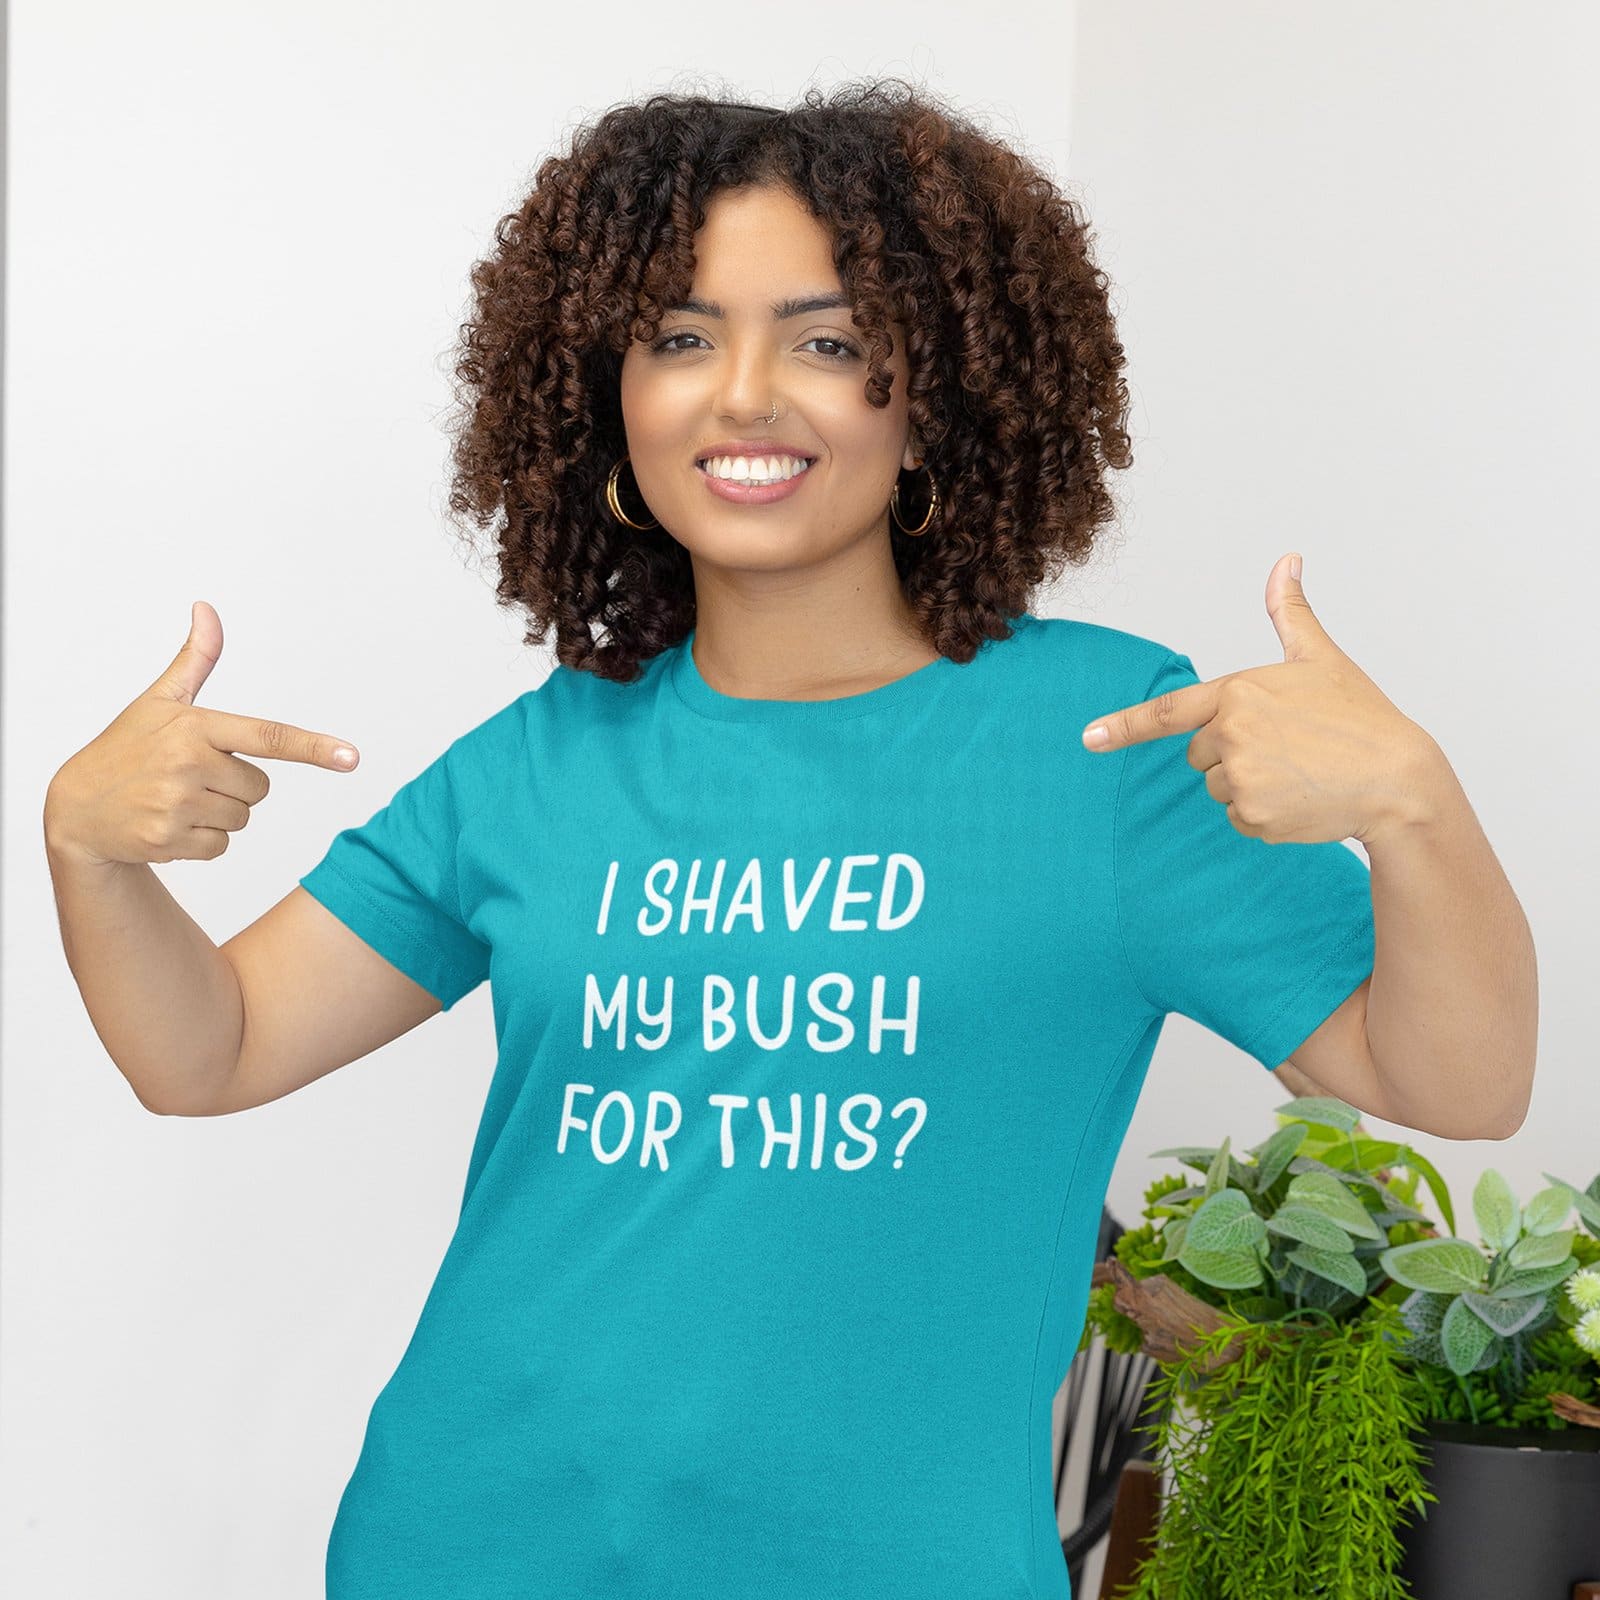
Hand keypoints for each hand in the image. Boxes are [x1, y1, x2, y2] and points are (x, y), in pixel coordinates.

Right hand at [44, 602, 360, 867]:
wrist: (75, 808)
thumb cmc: (126, 748)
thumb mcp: (159, 701)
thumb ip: (195, 660)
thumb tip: (207, 609)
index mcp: (194, 726)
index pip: (268, 736)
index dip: (314, 747)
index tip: (351, 757)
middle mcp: (187, 764)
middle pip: (261, 788)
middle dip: (234, 786)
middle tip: (189, 778)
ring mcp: (177, 805)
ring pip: (242, 818)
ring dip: (218, 815)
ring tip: (175, 800)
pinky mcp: (169, 841)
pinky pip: (222, 846)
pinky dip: (202, 842)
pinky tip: (168, 825)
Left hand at [1079, 553, 1438, 846]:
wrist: (1399, 782)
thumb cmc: (1362, 717)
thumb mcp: (1321, 658)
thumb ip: (1289, 613)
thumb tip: (1286, 560)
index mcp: (1240, 692)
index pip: (1170, 711)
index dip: (1124, 726)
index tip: (1088, 738)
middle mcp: (1232, 734)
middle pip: (1200, 753)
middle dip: (1234, 752)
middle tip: (1289, 748)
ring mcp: (1241, 778)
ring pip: (1218, 787)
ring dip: (1251, 785)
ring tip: (1301, 773)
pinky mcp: (1253, 816)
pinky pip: (1238, 819)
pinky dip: (1265, 815)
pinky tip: (1302, 800)